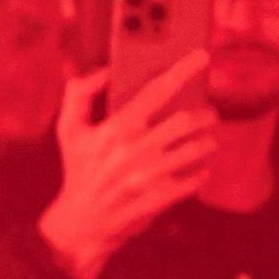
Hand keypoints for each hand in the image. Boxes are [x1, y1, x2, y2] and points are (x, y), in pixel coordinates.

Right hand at [36, 54, 216, 278]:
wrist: (81, 222)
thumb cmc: (77, 170)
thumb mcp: (68, 129)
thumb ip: (80, 93)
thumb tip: (105, 71)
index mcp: (115, 128)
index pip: (155, 91)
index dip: (182, 70)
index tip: (202, 56)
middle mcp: (134, 150)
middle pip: (184, 121)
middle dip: (204, 114)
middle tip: (210, 113)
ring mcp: (149, 176)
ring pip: (194, 149)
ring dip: (207, 142)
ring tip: (208, 140)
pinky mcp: (159, 198)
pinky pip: (193, 180)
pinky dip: (201, 173)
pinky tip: (200, 170)